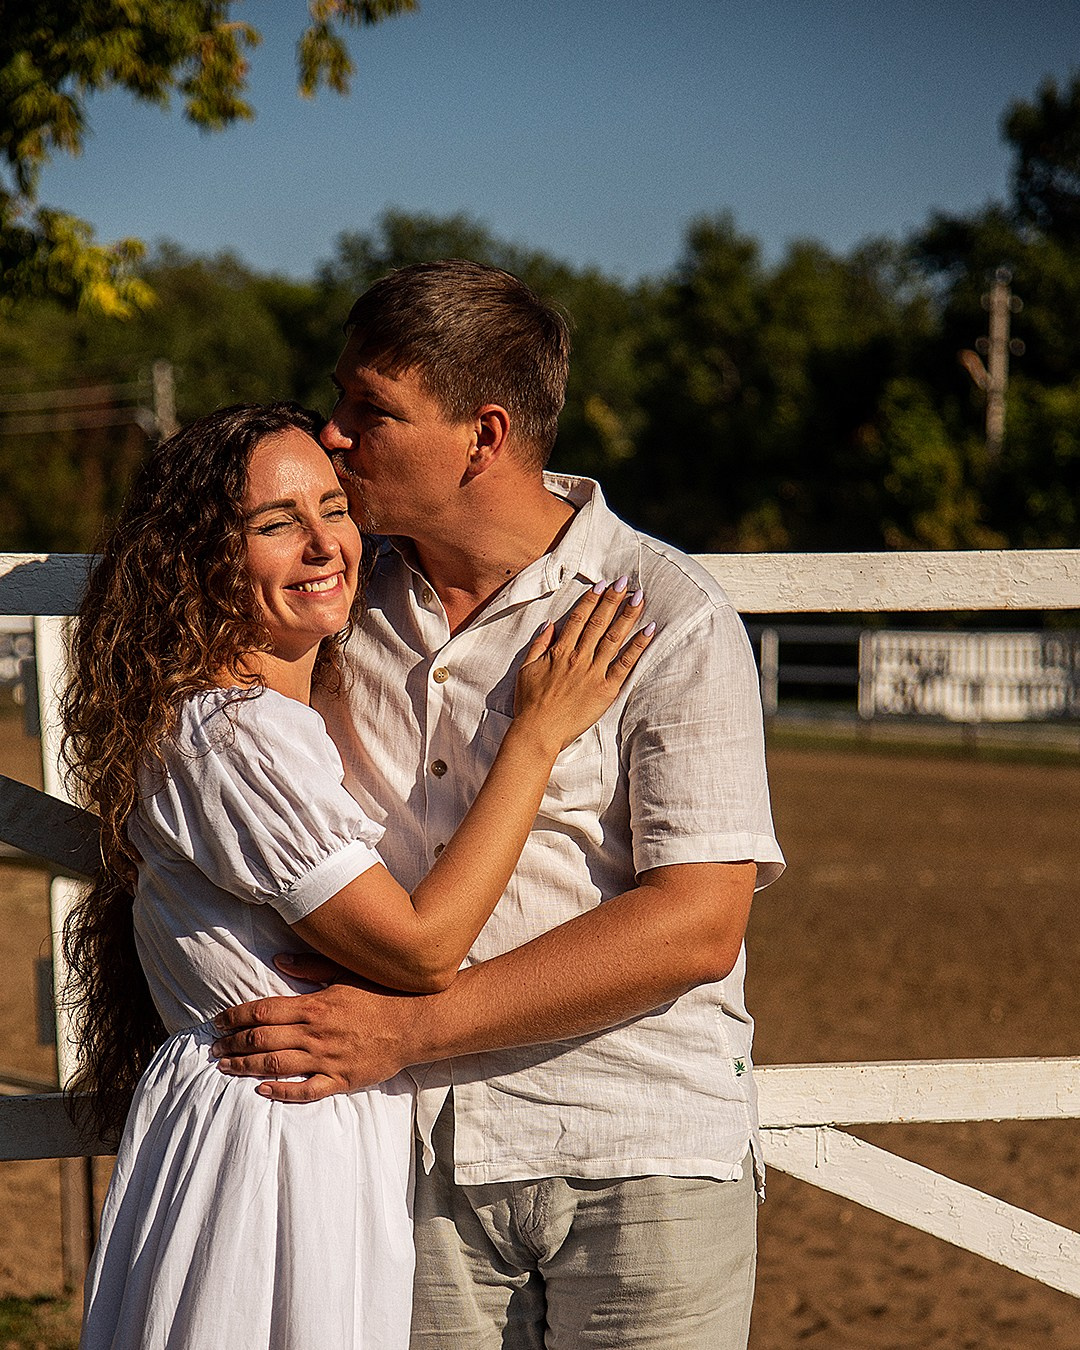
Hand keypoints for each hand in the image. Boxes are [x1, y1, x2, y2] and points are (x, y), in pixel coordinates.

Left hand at [210, 954, 427, 1099]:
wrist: (416, 1022)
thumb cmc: (380, 994)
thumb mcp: (345, 972)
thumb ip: (310, 967)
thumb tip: (278, 958)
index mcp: (314, 1005)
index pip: (263, 1011)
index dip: (235, 1017)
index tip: (218, 1021)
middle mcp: (316, 1033)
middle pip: (261, 1040)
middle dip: (232, 1044)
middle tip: (213, 1048)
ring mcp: (327, 1059)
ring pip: (275, 1065)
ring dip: (245, 1067)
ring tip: (225, 1067)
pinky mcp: (340, 1080)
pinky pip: (305, 1090)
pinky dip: (280, 1092)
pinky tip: (261, 1090)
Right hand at [513, 578, 653, 749]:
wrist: (538, 732)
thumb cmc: (530, 704)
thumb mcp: (526, 669)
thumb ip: (539, 644)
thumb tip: (551, 624)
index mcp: (560, 651)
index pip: (579, 618)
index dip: (591, 600)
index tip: (602, 585)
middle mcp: (579, 657)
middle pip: (599, 622)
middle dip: (613, 600)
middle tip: (625, 582)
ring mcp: (594, 673)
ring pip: (614, 637)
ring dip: (628, 615)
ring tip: (640, 597)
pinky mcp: (606, 690)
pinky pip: (626, 663)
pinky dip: (638, 645)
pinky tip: (649, 630)